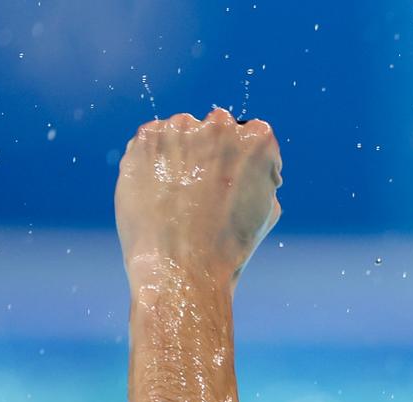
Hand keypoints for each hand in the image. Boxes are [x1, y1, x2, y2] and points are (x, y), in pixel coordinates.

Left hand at [115, 108, 281, 283]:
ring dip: (183, 154)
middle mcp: (220, 125)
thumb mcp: (266, 209)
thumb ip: (259, 175)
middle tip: (207, 189)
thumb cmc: (230, 245)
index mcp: (258, 139)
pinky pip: (154, 141)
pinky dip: (156, 161)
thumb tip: (243, 165)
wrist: (183, 265)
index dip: (247, 162)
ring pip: (183, 133)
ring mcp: (180, 128)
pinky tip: (162, 191)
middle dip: (213, 152)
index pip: (253, 135)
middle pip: (217, 128)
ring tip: (181, 194)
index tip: (240, 184)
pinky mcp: (146, 138)